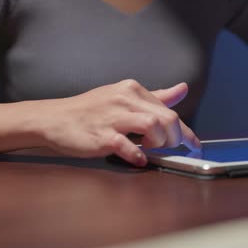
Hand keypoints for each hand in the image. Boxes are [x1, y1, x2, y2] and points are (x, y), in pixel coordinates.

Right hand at [38, 79, 200, 166]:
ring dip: (159, 144)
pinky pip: (127, 146)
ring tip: (150, 149)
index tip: (193, 145)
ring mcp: (112, 117)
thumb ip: (156, 96)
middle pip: (167, 119)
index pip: (169, 110)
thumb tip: (183, 89)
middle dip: (175, 139)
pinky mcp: (101, 136)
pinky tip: (138, 159)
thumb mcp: (124, 97)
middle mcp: (124, 99)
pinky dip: (137, 155)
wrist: (54, 119)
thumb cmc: (92, 110)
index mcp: (132, 89)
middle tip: (169, 149)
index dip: (185, 131)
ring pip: (153, 127)